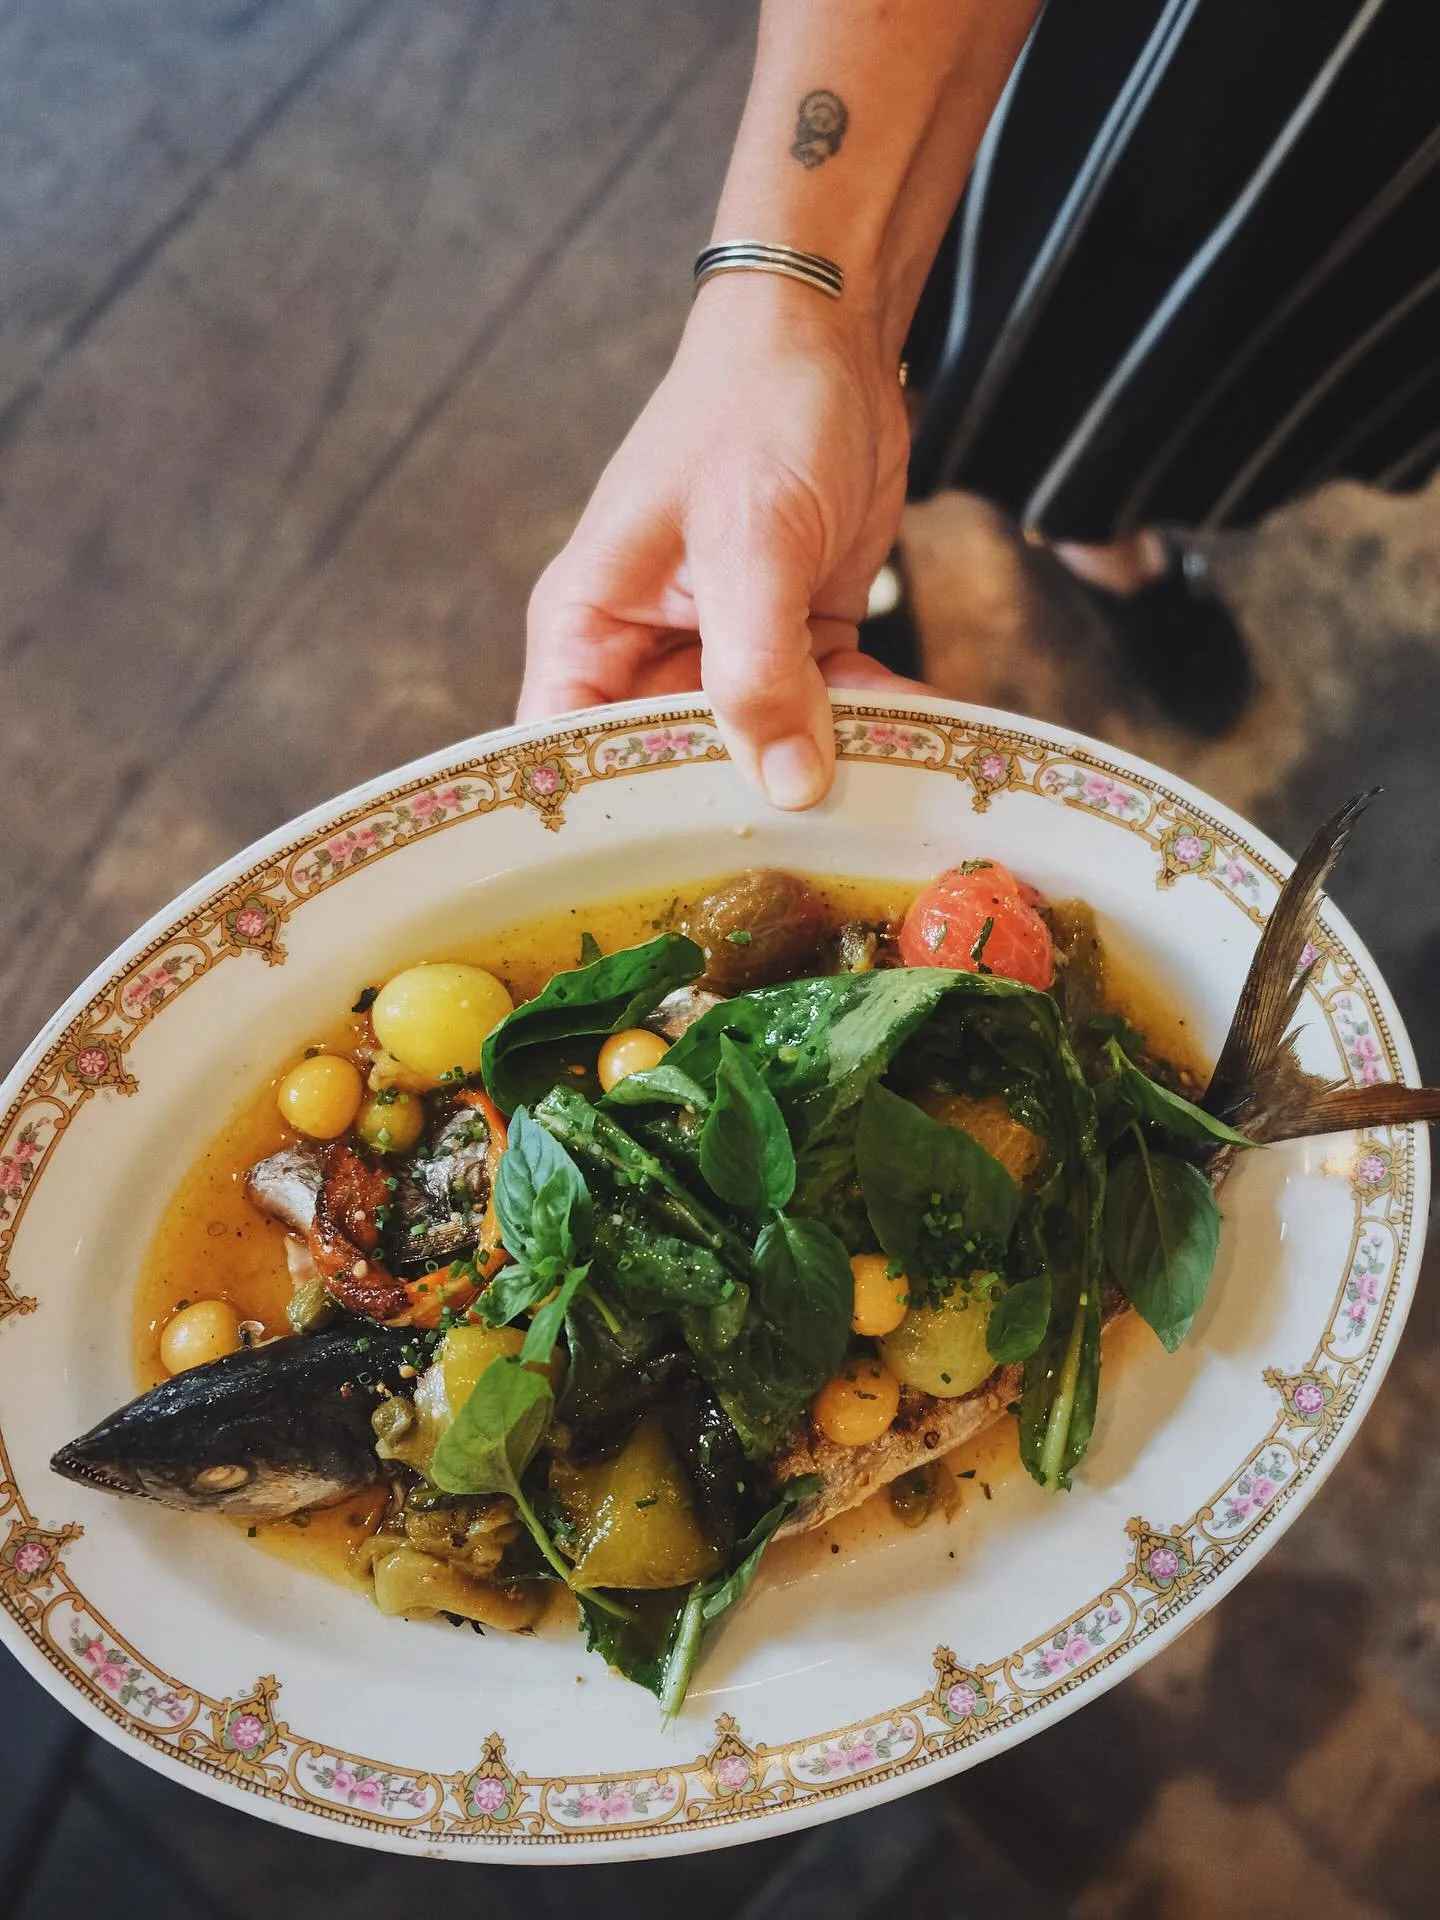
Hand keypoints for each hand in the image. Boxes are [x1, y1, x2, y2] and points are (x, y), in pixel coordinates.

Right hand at [519, 275, 926, 808]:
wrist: (833, 334)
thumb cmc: (754, 410)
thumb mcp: (750, 539)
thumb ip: (757, 670)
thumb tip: (787, 788)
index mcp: (589, 631)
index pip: (570, 759)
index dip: (605, 824)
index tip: (664, 888)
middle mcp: (646, 656)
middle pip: (674, 772)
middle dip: (741, 809)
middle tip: (807, 855)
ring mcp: (722, 653)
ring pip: (762, 750)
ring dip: (824, 766)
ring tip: (887, 788)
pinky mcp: (793, 642)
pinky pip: (825, 711)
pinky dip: (871, 721)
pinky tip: (925, 731)